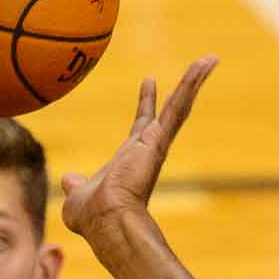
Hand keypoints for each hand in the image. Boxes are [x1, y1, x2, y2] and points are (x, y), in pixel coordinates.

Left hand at [60, 56, 216, 240]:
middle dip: (181, 90)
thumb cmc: (91, 216)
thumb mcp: (77, 195)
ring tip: (210, 59)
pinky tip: (206, 63)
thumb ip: (75, 185)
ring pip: (179, 107)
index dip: (145, 103)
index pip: (140, 125)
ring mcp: (154, 144)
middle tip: (197, 67)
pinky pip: (178, 107)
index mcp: (129, 159)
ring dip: (194, 82)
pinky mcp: (158, 140)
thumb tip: (68, 180)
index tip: (150, 81)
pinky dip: (192, 84)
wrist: (104, 219)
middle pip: (168, 112)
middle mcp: (146, 149)